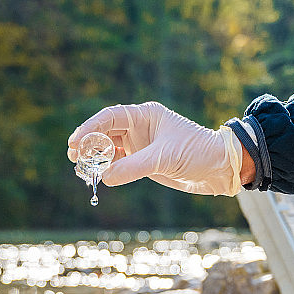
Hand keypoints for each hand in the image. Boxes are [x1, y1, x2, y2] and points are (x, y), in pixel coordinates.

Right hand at [67, 102, 243, 195]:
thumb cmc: (197, 153)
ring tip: (80, 169)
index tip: (75, 141)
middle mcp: (140, 127)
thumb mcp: (164, 159)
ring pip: (110, 149)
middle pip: (105, 133)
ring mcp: (141, 145)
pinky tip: (97, 177)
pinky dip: (107, 170)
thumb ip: (134, 167)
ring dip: (95, 158)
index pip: (110, 117)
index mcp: (146, 115)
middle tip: (73, 157)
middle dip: (88, 144)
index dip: (90, 128)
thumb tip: (105, 177)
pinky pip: (119, 164)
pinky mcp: (145, 162)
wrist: (219, 169)